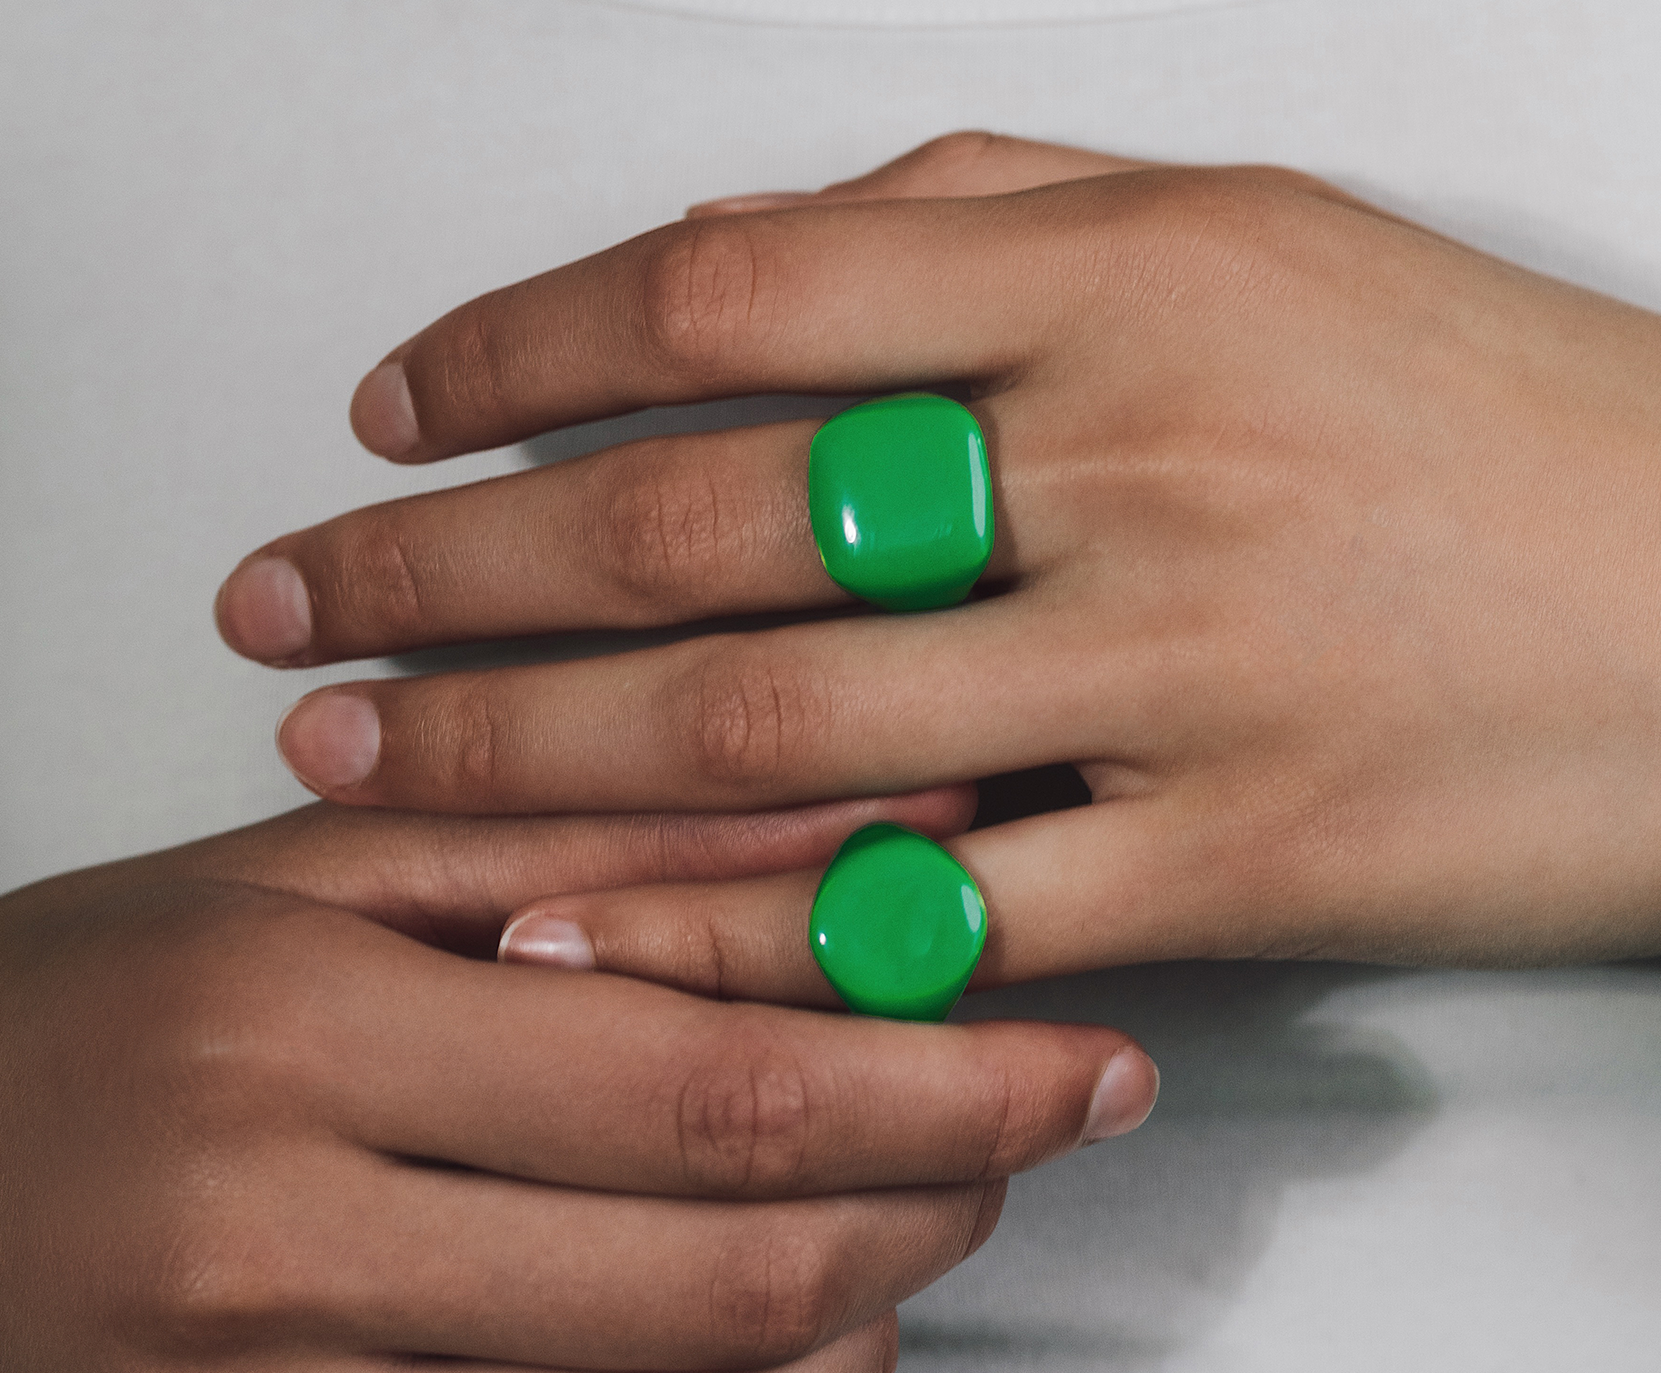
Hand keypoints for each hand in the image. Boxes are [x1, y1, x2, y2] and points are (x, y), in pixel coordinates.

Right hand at [0, 798, 1156, 1369]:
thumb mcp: (308, 877)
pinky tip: (777, 1327)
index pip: (706, 1081)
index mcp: (306, 1028)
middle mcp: (281, 1235)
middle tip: (1030, 1137)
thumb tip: (847, 828)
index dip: (931, 1083)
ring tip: (923, 1219)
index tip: (1073, 1059)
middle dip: (930, 1206)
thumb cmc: (81, 1011)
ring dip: (849, 1321)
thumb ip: (584, 845)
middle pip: (719, 1270)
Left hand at [215, 134, 1660, 1138]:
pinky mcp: (1237, 865)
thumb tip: (775, 244)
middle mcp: (1146, 456)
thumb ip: (1022, 214)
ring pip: (770, 726)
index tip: (402, 400)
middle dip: (451, 571)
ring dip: (526, 757)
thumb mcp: (1284, 239)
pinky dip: (730, 931)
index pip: (740, 289)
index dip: (524, 342)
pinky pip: (924, 911)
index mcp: (1146, 272)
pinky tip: (571, 931)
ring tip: (367, 769)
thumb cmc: (1536, 424)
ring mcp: (1185, 670)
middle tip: (299, 609)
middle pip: (706, 517)